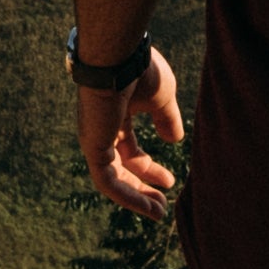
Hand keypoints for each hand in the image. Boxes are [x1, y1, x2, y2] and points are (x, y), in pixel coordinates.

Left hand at [78, 43, 186, 216]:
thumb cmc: (141, 70)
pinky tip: (146, 205)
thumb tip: (175, 141)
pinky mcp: (92, 147)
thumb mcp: (162, 99)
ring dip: (136, 197)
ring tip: (158, 212)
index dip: (149, 169)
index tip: (170, 181)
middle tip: (162, 203)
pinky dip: (126, 195)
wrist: (120, 57)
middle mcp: (102, 129)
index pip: (130, 150)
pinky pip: (106, 180)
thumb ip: (166, 120)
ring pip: (113, 179)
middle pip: (121, 168)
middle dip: (142, 187)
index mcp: (116, 116)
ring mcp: (95, 139)